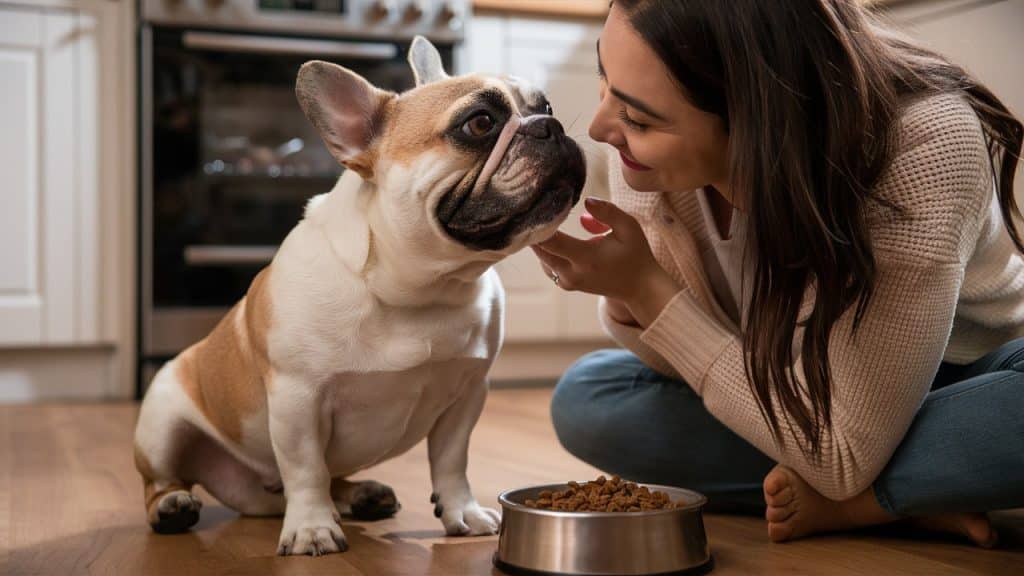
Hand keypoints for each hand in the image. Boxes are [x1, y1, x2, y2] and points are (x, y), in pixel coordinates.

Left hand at [531, 197, 680, 327]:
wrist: (639, 287)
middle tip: (532, 208)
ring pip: (541, 258)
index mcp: (586, 258)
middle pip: (539, 250)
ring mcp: (567, 282)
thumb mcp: (629, 228)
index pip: (551, 242)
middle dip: (534, 230)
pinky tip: (548, 234)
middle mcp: (572, 273)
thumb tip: (586, 200)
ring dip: (539, 241)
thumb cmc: (636, 254)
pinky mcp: (566, 284)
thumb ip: (608, 212)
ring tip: (539, 218)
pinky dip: (545, 251)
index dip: (539, 224)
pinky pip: (547, 265)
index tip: (537, 206)